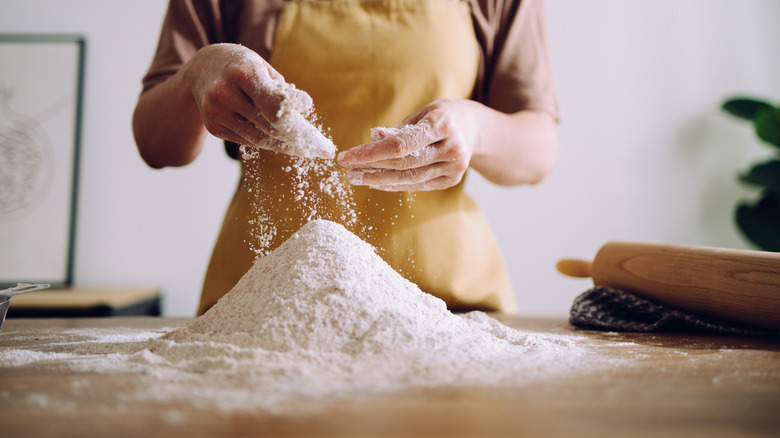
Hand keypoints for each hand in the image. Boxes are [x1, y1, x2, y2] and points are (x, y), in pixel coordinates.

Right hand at [183, 44, 333, 158]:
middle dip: (299, 139)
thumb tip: (300, 114)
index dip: (297, 119)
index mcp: (243, 73)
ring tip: (306, 149)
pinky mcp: (213, 127)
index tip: (318, 130)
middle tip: (322, 149)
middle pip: (270, 126)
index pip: (274, 104)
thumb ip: (281, 90)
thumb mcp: (262, 67)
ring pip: (259, 139)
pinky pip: (247, 141)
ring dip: (285, 145)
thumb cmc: (243, 67)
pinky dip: (266, 142)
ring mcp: (216, 112)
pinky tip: (281, 143)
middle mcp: (226, 93)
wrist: (201, 70)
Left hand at [337, 100, 477, 190]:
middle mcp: (452, 148)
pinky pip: (417, 185)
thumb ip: (399, 129)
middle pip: (403, 163)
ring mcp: (454, 167)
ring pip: (409, 178)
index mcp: (443, 124)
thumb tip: (373, 137)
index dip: (371, 152)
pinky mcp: (451, 180)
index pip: (401, 144)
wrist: (475, 129)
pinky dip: (395, 184)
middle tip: (348, 170)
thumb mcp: (422, 114)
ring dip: (379, 180)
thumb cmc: (442, 116)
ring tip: (357, 178)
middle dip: (371, 167)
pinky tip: (377, 182)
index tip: (347, 156)